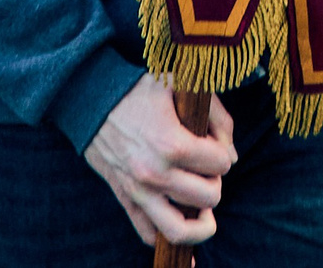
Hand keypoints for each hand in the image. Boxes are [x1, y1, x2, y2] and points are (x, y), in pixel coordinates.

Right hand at [86, 76, 236, 246]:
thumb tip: (232, 156)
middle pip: (209, 197)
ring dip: (200, 218)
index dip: (222, 151)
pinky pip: (148, 233)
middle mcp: (156, 174)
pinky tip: (181, 222)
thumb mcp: (183, 86)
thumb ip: (217, 117)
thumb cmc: (139, 88)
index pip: (222, 164)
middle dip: (214, 179)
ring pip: (181, 229)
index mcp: (173, 144)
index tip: (211, 142)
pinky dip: (167, 236)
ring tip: (201, 203)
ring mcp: (138, 190)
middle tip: (204, 165)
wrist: (91, 96)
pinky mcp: (125, 197)